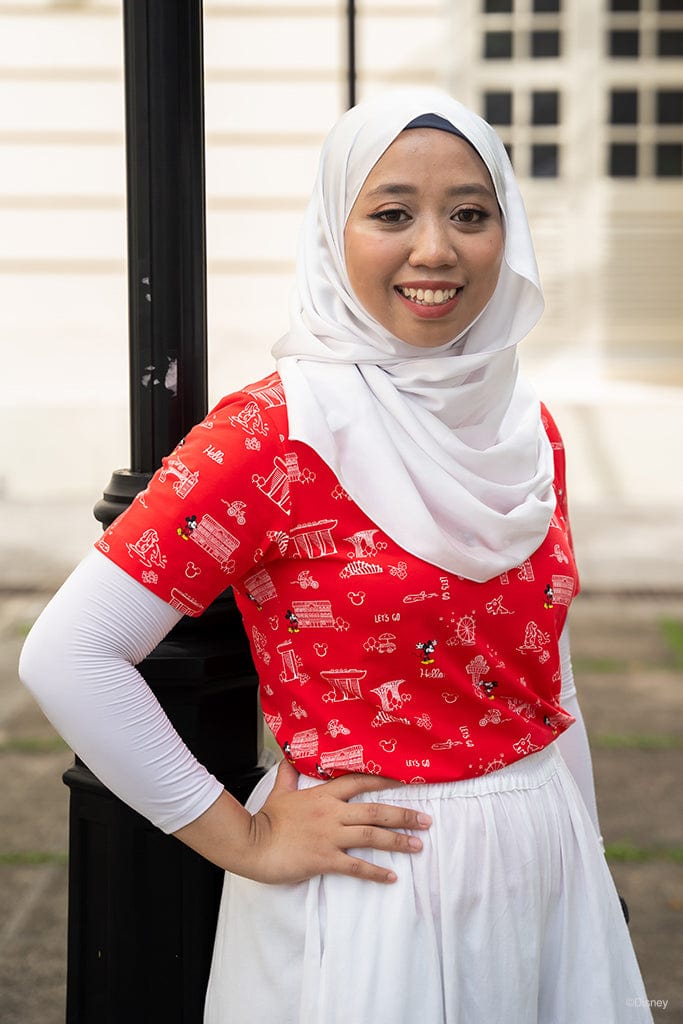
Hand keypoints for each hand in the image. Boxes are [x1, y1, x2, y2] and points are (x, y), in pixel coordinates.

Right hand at [242, 759, 430, 885]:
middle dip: (404, 815)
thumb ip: (288, 775)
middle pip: (376, 811)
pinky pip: (357, 866)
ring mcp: (330, 836)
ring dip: (398, 841)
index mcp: (324, 795)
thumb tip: (288, 756)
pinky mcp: (325, 859)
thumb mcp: (280, 792)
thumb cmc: (266, 819)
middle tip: (426, 820)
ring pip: (372, 836)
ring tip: (418, 846)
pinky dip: (376, 872)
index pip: (360, 782)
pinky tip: (392, 877)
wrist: (252, 843)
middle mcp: (332, 813)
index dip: (384, 780)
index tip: (406, 781)